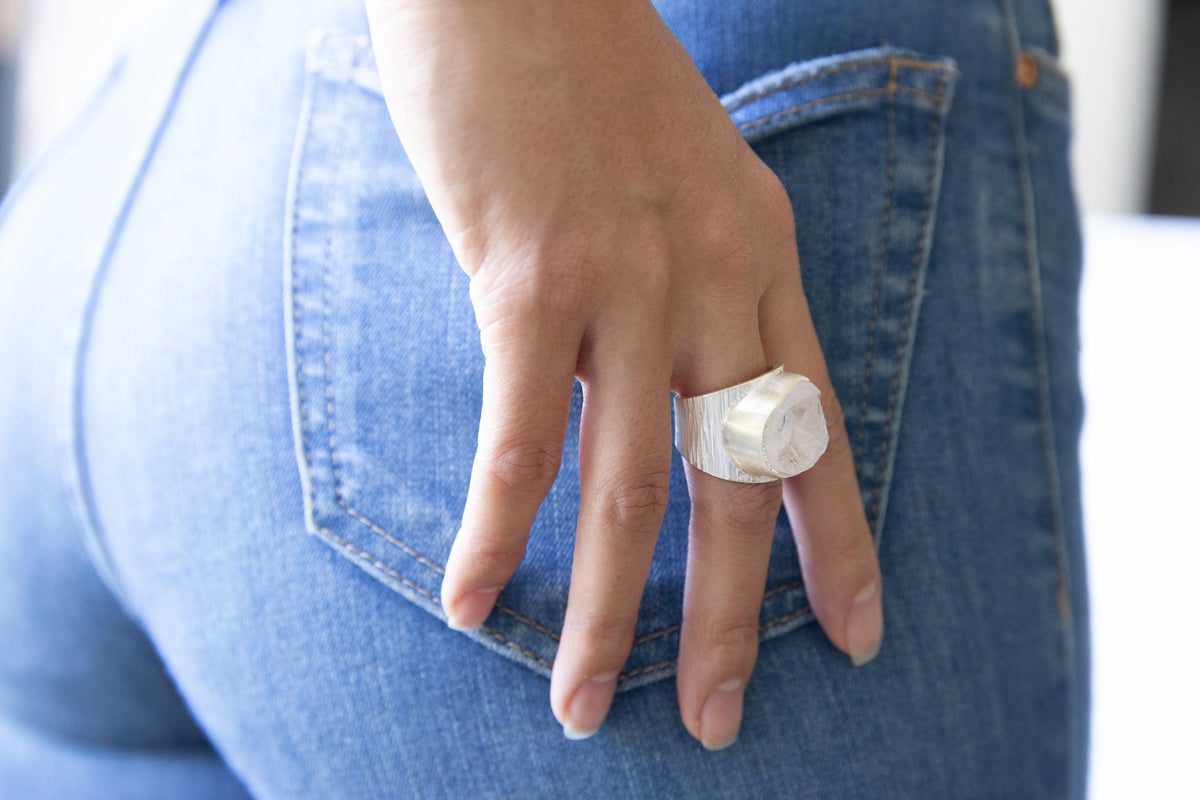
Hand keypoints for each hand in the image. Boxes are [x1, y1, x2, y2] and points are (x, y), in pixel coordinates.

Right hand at [364, 0, 882, 748]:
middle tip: (715, 718)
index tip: (855, 635)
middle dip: (729, 619)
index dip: (840, 542)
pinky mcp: (529, 273)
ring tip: (583, 705)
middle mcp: (711, 276)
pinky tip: (473, 599)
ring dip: (610, 612)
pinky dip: (496, 531)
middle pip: (739, 485)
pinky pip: (520, 437)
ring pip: (635, 486)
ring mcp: (625, 277)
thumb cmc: (582, 75)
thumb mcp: (675, 178)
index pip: (816, 426)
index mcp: (756, 254)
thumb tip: (641, 386)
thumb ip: (679, 284)